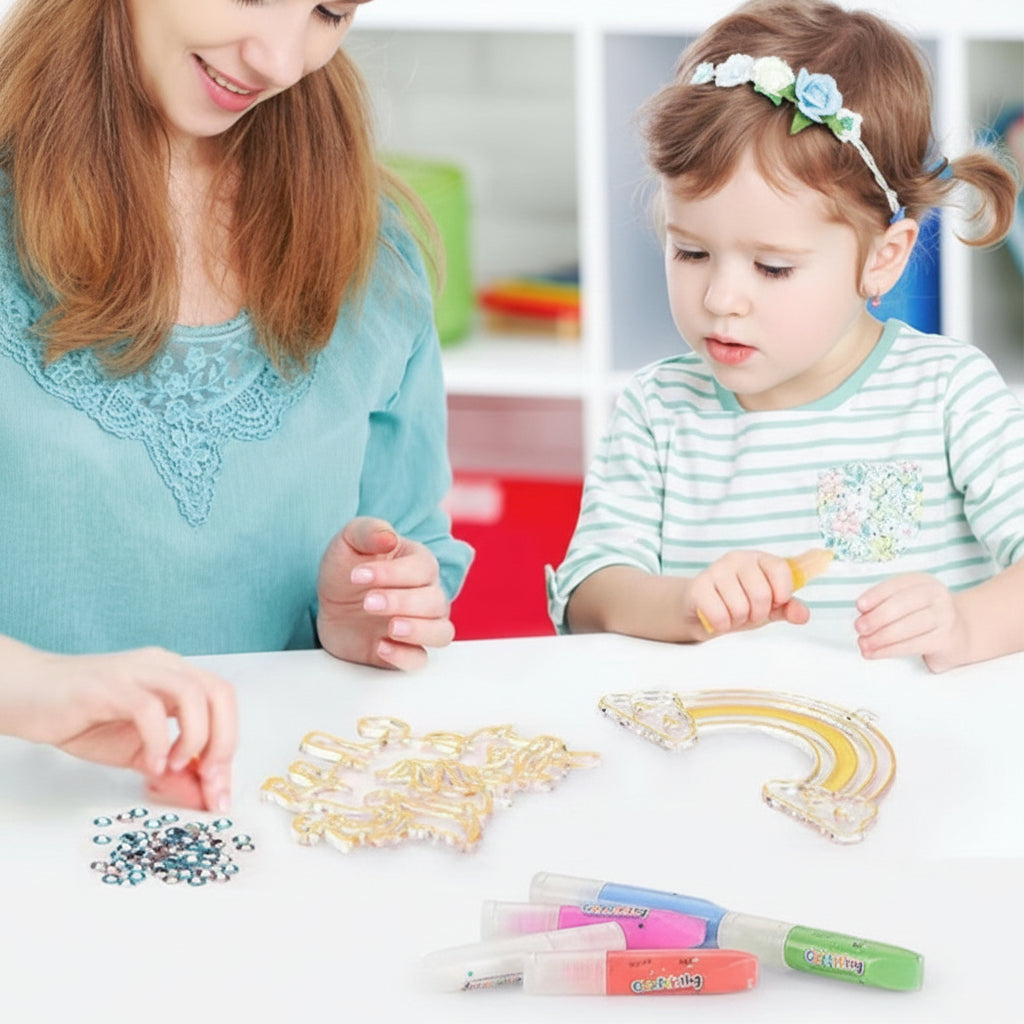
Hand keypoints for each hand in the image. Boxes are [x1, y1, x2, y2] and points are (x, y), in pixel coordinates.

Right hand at [3, 644, 235, 810]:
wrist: (27, 696)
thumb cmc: (82, 718)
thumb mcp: (136, 752)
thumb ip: (171, 770)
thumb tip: (203, 798)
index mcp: (176, 677)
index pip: (222, 704)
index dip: (229, 749)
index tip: (220, 794)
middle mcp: (164, 667)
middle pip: (220, 693)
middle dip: (224, 742)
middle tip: (209, 780)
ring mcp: (138, 672)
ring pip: (194, 693)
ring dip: (196, 738)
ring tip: (175, 767)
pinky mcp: (109, 686)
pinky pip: (148, 708)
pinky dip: (159, 740)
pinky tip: (150, 764)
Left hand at [316, 516, 454, 669]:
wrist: (331, 604)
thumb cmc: (347, 568)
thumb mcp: (349, 541)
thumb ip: (369, 531)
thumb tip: (389, 537)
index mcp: (419, 564)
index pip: (423, 569)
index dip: (392, 573)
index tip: (357, 575)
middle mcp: (427, 595)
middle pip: (436, 602)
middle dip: (402, 602)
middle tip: (367, 602)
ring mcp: (420, 625)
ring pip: (442, 633)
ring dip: (418, 630)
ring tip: (390, 627)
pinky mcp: (406, 651)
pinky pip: (420, 660)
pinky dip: (405, 656)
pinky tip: (380, 646)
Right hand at [689, 550, 810, 637]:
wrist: (700, 608)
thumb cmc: (738, 603)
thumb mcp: (768, 606)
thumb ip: (788, 608)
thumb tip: (803, 615)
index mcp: (758, 559)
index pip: (780, 569)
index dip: (782, 593)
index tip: (775, 602)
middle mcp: (737, 559)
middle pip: (762, 594)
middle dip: (758, 613)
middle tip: (749, 612)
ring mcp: (715, 570)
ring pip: (740, 607)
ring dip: (737, 620)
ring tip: (731, 614)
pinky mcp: (698, 587)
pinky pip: (719, 614)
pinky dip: (722, 624)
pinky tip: (718, 618)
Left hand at [855, 573, 967, 671]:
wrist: (958, 634)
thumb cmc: (922, 615)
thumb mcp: (906, 602)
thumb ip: (885, 604)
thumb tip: (863, 614)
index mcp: (923, 581)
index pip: (896, 585)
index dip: (876, 595)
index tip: (859, 606)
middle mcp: (937, 596)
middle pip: (902, 605)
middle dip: (876, 617)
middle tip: (859, 628)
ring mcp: (944, 617)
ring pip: (906, 627)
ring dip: (880, 637)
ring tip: (863, 644)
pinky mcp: (944, 640)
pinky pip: (912, 645)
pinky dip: (889, 650)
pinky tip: (875, 653)